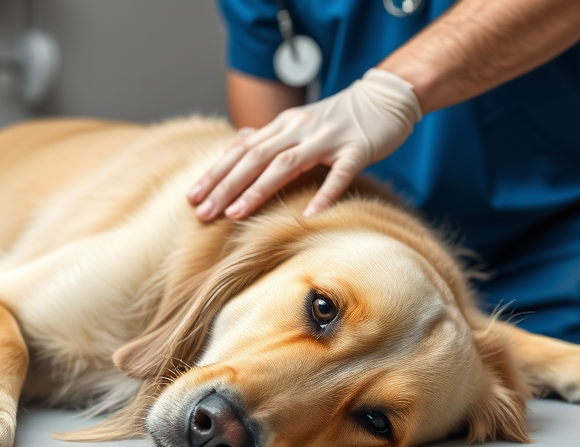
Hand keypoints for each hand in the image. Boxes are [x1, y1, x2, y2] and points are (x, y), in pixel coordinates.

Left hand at [188, 69, 421, 220]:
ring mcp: (328, 138)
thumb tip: (238, 143)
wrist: (386, 98)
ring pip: (286, 164)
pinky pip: (339, 174)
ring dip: (258, 190)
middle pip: (255, 157)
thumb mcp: (300, 123)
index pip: (241, 149)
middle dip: (226, 186)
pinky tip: (309, 214)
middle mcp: (299, 128)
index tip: (193, 197)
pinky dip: (324, 194)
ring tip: (236, 215)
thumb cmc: (341, 119)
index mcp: (284, 125)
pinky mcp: (357, 149)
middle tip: (204, 213)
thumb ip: (271, 136)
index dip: (215, 173)